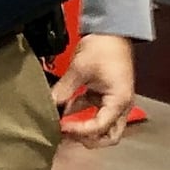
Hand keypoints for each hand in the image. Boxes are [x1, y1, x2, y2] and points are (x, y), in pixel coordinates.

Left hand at [50, 34, 135, 148]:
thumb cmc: (103, 48)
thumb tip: (48, 105)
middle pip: (108, 136)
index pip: (100, 127)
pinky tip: (63, 111)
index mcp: (119, 101)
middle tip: (66, 135)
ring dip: (84, 128)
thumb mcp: (80, 70)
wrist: (111, 31)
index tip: (62, 128)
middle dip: (88, 139)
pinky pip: (94, 111)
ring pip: (102, 126)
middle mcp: (120, 105)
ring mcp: (114, 101)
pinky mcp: (106, 95)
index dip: (80, 130)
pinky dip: (80, 113)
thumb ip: (64, 90)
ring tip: (63, 127)